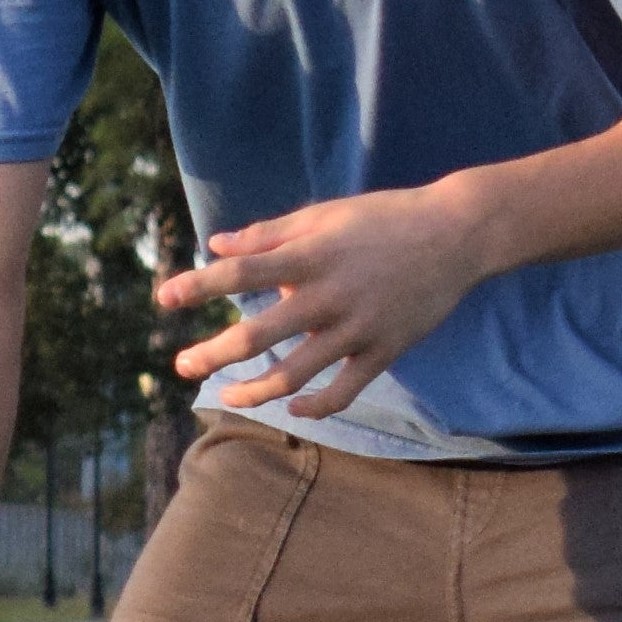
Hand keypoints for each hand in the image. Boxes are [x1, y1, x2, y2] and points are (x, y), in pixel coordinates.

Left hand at [158, 179, 490, 421]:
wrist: (457, 234)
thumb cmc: (383, 219)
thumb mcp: (324, 214)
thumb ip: (269, 233)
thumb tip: (216, 245)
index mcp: (311, 254)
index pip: (241, 273)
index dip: (198, 285)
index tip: (164, 297)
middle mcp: (328, 295)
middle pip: (256, 335)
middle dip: (211, 354)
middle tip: (182, 364)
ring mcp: (357, 328)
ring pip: (294, 375)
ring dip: (253, 391)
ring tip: (226, 396)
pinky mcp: (385, 351)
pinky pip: (343, 392)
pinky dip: (314, 407)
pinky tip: (291, 407)